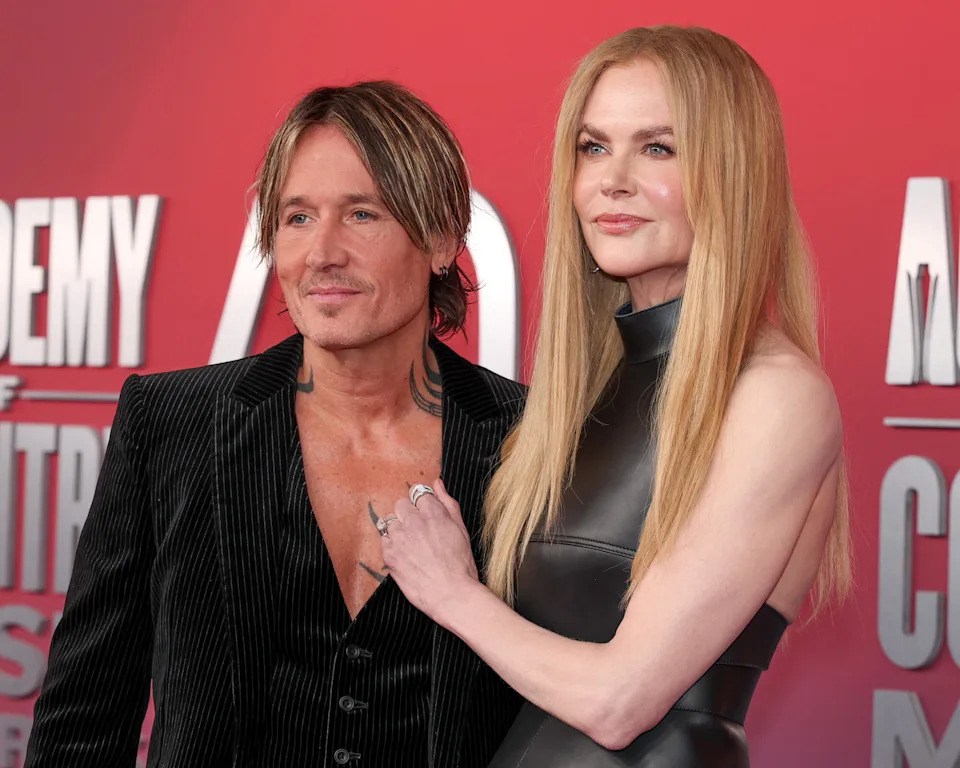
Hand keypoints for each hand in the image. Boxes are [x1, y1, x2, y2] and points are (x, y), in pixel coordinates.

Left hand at [381, 478, 480, 623]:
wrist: (452, 594)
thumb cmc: (461, 564)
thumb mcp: (461, 528)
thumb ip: (447, 502)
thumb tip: (437, 483)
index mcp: (433, 512)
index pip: (417, 493)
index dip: (422, 505)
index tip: (425, 516)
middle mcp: (414, 521)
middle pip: (400, 505)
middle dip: (408, 515)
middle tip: (418, 532)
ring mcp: (400, 538)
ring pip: (389, 522)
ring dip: (398, 530)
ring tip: (411, 546)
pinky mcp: (390, 555)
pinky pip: (383, 541)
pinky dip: (391, 546)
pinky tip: (405, 556)